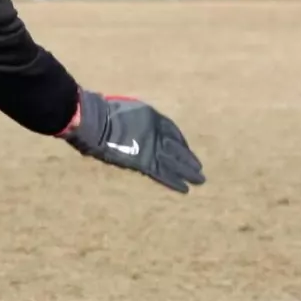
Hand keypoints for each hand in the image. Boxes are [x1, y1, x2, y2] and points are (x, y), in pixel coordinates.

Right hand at [64, 88, 204, 194]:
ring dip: (188, 173)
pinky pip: (162, 174)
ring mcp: (153, 149)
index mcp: (155, 120)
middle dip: (188, 160)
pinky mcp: (145, 163)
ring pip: (175, 164)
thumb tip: (143, 129)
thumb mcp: (133, 110)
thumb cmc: (110, 113)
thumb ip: (142, 121)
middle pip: (178, 149)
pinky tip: (184, 189)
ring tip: (199, 181)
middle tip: (200, 170)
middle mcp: (158, 135)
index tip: (185, 151)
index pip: (173, 132)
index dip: (181, 142)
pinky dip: (173, 182)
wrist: (100, 123)